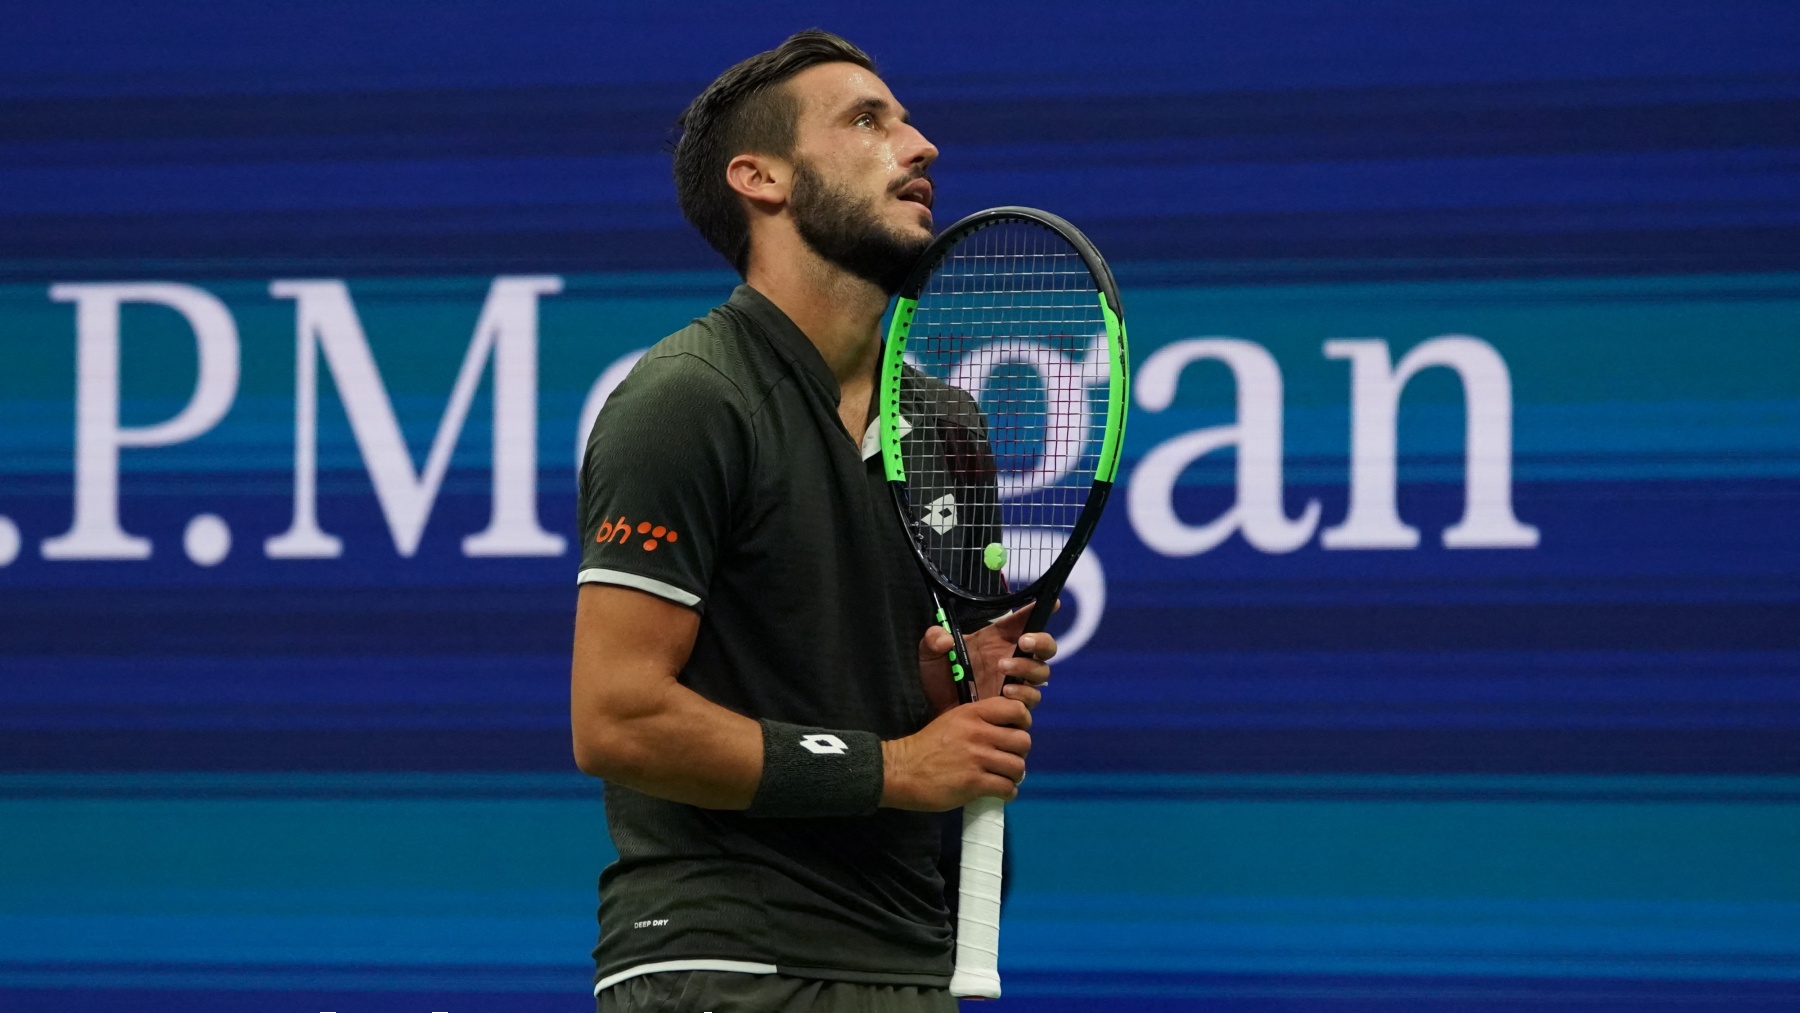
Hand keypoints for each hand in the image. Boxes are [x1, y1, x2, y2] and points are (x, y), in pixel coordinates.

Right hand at [880, 696, 1030, 810]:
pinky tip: (998, 792)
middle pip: (1023, 741)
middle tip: (1007, 759)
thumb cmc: (927, 745)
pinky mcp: (974, 783)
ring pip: (1018, 767)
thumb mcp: (953, 720)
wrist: (901, 770)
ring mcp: (977, 758)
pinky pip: (1007, 788)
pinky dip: (1008, 793)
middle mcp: (978, 733)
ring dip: (1014, 775)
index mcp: (973, 714)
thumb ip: (980, 721)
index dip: (1022, 722)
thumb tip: (1008, 729)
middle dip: (1019, 753)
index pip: (1016, 710)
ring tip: (1003, 778)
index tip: (1014, 732)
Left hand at [917, 600, 1058, 715]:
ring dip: (1027, 668)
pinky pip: (1031, 699)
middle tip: (1024, 641)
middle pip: (1045, 646)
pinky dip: (1022, 694)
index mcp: (997, 639)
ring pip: (1041, 672)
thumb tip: (944, 639)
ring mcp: (1017, 682)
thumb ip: (932, 640)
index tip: (1053, 603)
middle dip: (1041, 641)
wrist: (938, 713)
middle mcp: (1012, 658)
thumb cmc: (940, 679)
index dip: (1039, 610)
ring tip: (1003, 668)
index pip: (1022, 621)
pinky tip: (1005, 693)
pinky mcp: (1015, 706)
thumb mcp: (929, 655)